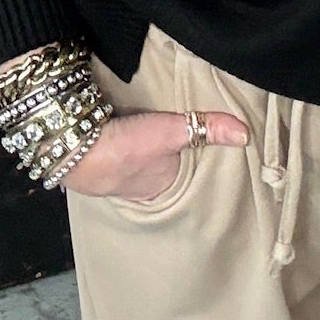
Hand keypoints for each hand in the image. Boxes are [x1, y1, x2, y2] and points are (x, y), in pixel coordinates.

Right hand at [60, 105, 248, 198]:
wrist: (73, 151)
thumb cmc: (126, 148)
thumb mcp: (172, 132)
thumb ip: (207, 128)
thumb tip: (245, 134)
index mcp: (162, 187)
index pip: (183, 176)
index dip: (188, 165)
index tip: (195, 154)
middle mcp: (140, 191)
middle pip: (158, 175)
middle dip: (162, 165)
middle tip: (170, 146)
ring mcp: (114, 183)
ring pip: (134, 171)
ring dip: (137, 160)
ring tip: (145, 143)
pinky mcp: (93, 168)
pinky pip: (111, 162)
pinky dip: (115, 155)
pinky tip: (114, 144)